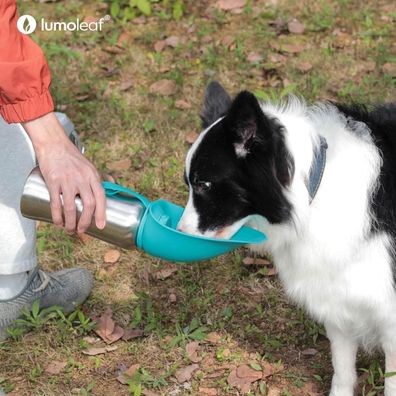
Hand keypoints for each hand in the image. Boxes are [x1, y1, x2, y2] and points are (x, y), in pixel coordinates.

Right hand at [23, 112, 105, 233]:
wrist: (54, 144)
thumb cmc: (72, 157)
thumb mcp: (90, 167)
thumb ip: (97, 180)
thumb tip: (110, 190)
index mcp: (92, 176)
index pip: (101, 197)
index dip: (102, 213)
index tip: (101, 226)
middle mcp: (82, 179)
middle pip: (88, 205)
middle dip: (86, 221)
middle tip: (82, 230)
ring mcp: (67, 180)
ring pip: (71, 207)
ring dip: (70, 222)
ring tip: (69, 230)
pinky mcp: (53, 181)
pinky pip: (56, 202)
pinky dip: (57, 215)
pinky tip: (58, 223)